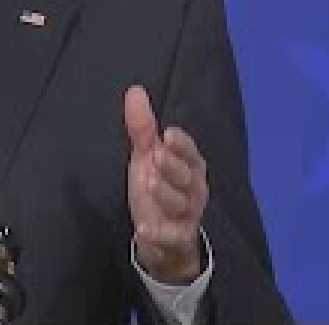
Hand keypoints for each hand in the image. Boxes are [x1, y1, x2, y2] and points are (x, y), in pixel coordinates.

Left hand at [123, 86, 207, 283]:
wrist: (162, 237)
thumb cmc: (158, 188)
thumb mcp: (147, 156)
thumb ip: (142, 128)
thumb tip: (135, 90)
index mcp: (189, 166)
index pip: (190, 152)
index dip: (182, 144)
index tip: (168, 134)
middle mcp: (194, 188)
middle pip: (188, 177)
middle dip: (173, 166)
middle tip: (156, 156)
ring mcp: (188, 214)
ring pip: (182, 204)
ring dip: (166, 194)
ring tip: (149, 182)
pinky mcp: (179, 238)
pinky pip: (173, 236)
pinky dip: (160, 233)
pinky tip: (143, 228)